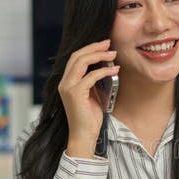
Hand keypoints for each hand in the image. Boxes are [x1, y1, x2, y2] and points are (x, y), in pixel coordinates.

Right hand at [58, 40, 119, 157]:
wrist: (84, 135)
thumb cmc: (89, 117)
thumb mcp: (92, 94)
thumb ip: (94, 81)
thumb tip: (105, 66)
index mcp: (66, 82)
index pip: (75, 58)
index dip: (89, 48)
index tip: (104, 44)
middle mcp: (64, 82)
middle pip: (77, 56)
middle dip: (94, 47)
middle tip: (109, 43)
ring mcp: (68, 87)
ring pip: (81, 62)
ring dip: (99, 55)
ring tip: (113, 54)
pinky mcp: (75, 94)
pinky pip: (91, 76)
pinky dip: (104, 71)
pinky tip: (114, 70)